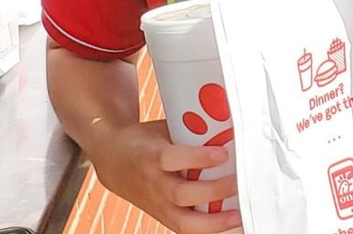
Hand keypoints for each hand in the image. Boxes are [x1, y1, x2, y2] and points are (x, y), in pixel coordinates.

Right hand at [91, 119, 241, 233]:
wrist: (114, 161)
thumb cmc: (145, 141)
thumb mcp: (162, 130)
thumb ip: (190, 133)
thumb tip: (225, 129)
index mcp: (151, 156)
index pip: (171, 159)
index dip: (197, 157)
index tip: (222, 153)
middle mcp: (153, 184)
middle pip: (181, 194)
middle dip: (212, 191)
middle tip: (236, 181)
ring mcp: (158, 205)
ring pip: (184, 222)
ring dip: (214, 221)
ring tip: (238, 214)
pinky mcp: (163, 217)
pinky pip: (187, 229)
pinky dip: (209, 230)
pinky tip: (229, 226)